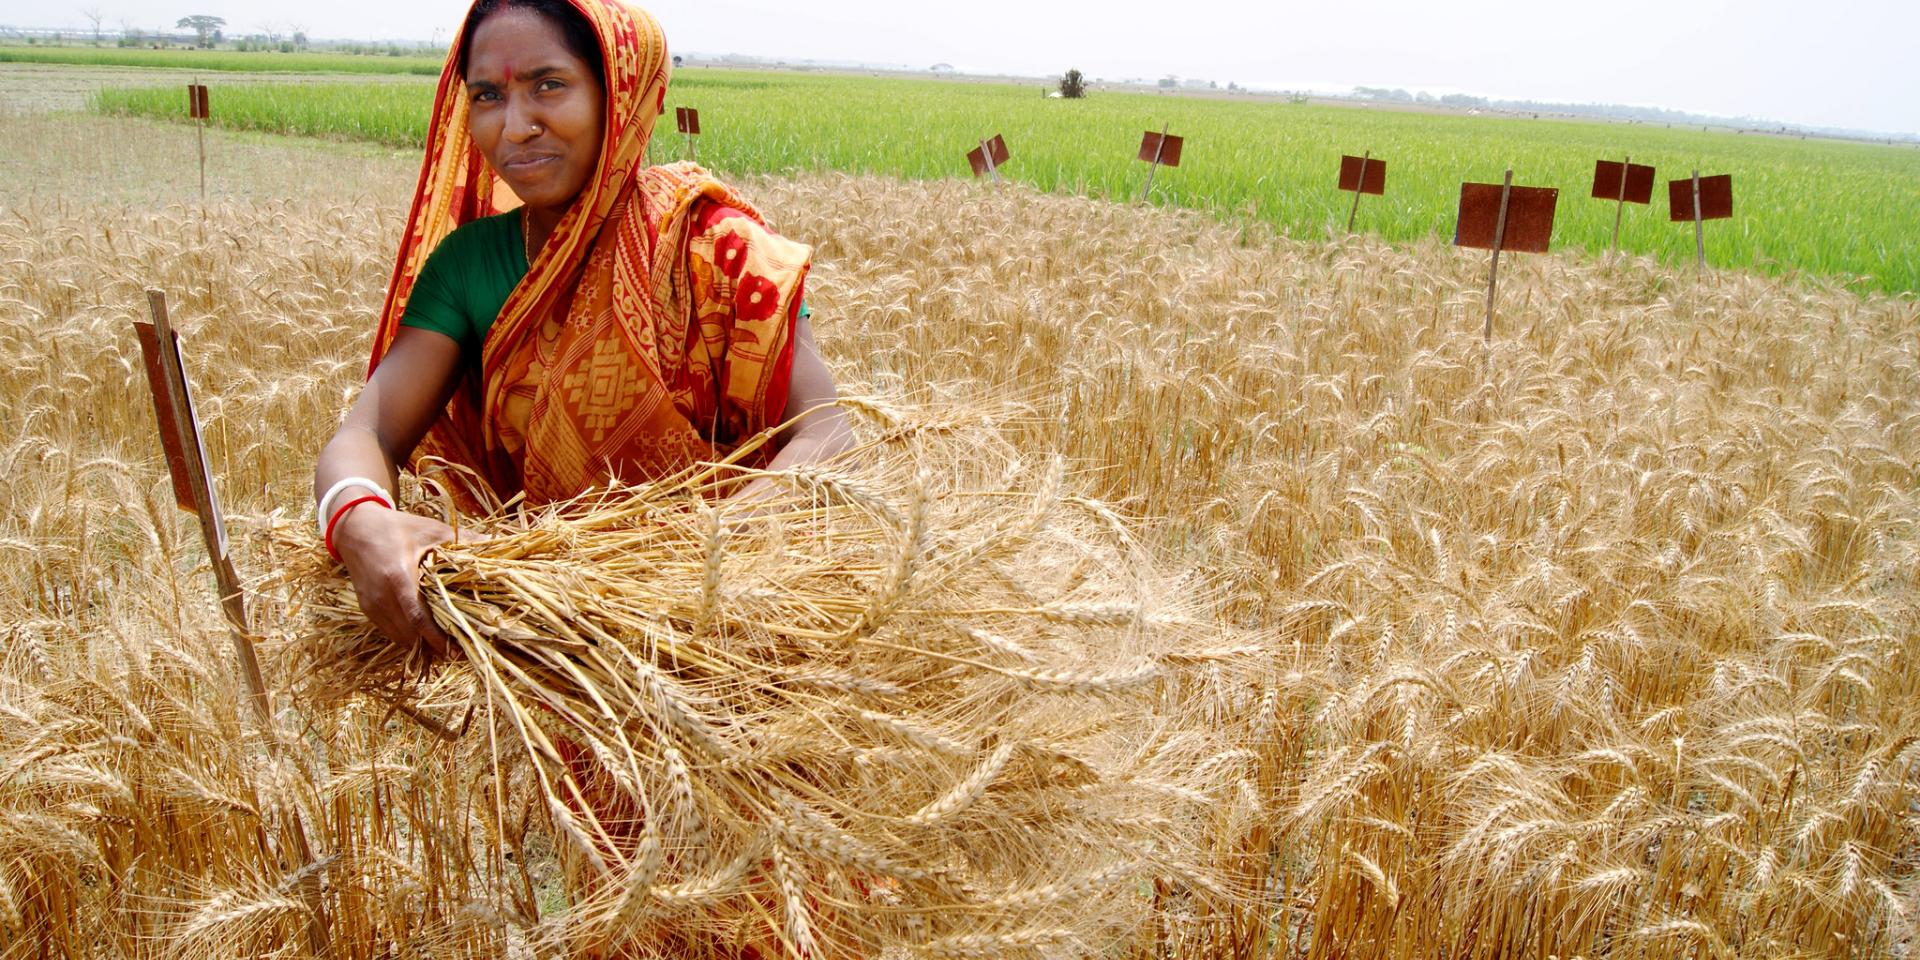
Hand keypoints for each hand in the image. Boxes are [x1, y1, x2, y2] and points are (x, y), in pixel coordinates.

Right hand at [331, 504, 456, 661]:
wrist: (355, 528)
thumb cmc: (398, 528)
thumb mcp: (431, 530)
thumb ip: (462, 539)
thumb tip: (493, 540)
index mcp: (398, 576)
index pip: (418, 617)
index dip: (438, 638)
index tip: (458, 650)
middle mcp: (383, 595)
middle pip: (410, 634)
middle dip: (434, 647)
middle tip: (459, 653)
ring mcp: (372, 604)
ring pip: (399, 637)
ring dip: (421, 646)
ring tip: (446, 649)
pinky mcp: (367, 608)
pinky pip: (390, 631)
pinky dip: (408, 638)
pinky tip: (425, 638)